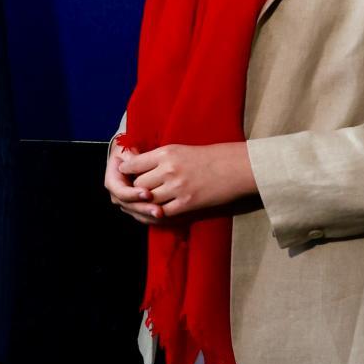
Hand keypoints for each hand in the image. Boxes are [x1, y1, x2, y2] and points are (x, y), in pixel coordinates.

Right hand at [105, 139, 162, 224]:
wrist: (131, 158)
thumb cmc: (129, 152)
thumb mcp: (126, 150)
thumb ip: (131, 159)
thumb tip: (134, 163)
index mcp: (112, 182)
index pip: (121, 192)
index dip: (133, 194)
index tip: (147, 193)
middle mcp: (118, 196)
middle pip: (130, 207)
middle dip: (145, 209)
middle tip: (159, 210)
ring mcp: (128, 203)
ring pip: (139, 215)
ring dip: (152, 217)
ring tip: (166, 214)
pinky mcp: (139, 208)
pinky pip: (147, 217)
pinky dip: (158, 219)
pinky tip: (170, 218)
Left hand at [119, 142, 256, 218]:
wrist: (236, 168)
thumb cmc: (209, 157)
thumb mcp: (179, 150)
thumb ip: (156, 157)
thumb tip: (132, 162)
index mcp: (165, 153)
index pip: (133, 164)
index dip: (127, 171)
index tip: (127, 174)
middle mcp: (168, 170)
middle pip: (138, 184)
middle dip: (135, 189)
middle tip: (135, 191)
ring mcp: (177, 188)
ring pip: (147, 200)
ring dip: (145, 203)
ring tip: (145, 201)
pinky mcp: (187, 203)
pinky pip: (163, 213)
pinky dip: (157, 213)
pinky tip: (157, 211)